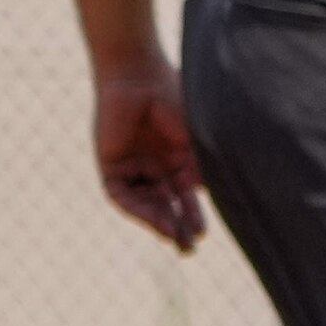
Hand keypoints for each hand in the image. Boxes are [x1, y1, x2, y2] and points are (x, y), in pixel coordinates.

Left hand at [89, 55, 204, 249]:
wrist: (138, 75)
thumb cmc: (174, 97)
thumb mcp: (197, 137)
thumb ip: (204, 165)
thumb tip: (215, 197)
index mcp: (180, 157)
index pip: (187, 195)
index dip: (193, 215)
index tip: (203, 233)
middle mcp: (156, 165)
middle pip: (167, 204)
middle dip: (178, 226)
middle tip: (189, 249)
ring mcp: (134, 166)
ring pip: (146, 203)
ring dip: (159, 221)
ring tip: (174, 238)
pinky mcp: (110, 165)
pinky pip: (122, 195)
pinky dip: (137, 208)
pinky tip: (153, 219)